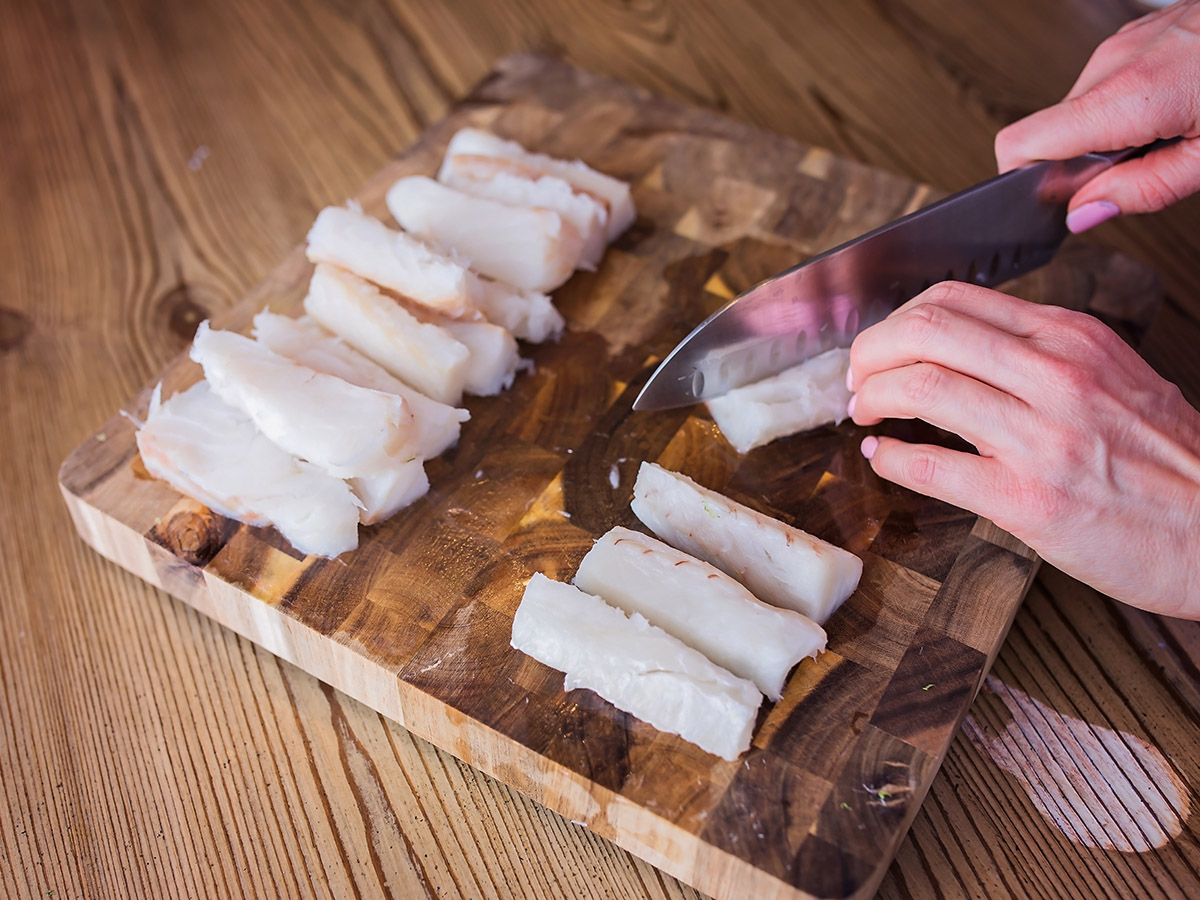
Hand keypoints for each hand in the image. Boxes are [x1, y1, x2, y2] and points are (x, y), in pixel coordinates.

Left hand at [846, 282, 1199, 617]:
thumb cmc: (1169, 461)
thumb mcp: (1115, 377)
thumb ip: (1044, 356)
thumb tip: (960, 352)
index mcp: (1071, 338)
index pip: (954, 300)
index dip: (896, 321)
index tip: (881, 347)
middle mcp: (1056, 375)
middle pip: (925, 332)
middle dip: (870, 353)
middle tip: (856, 379)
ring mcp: (1043, 437)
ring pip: (920, 388)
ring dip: (872, 400)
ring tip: (865, 414)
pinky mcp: (1030, 500)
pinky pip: (931, 466)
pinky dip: (891, 459)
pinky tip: (883, 459)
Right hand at [995, 0, 1199, 231]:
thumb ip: (1143, 190)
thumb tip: (1085, 214)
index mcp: (1124, 97)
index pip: (1019, 146)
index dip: (1023, 183)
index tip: (1053, 201)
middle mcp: (1112, 64)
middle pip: (1052, 132)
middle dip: (1083, 163)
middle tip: (1141, 169)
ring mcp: (1124, 43)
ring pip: (1082, 109)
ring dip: (1111, 134)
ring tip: (1170, 134)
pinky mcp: (1139, 33)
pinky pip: (1109, 83)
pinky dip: (1129, 108)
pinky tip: (1175, 108)